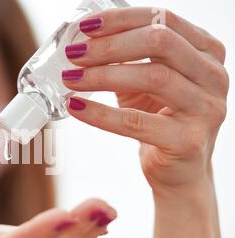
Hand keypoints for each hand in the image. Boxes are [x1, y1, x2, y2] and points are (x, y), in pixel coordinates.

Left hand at [63, 7, 227, 193]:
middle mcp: (213, 76)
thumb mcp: (147, 82)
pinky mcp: (188, 141)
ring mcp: (206, 109)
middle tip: (74, 55)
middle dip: (110, 45)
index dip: (121, 20)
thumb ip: (128, 58)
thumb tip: (83, 42)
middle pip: (160, 42)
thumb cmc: (161, 119)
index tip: (85, 27)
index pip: (164, 19)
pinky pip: (136, 122)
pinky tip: (76, 106)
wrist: (179, 170)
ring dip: (102, 75)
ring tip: (71, 78)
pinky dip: (101, 113)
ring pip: (152, 77)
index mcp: (206, 52)